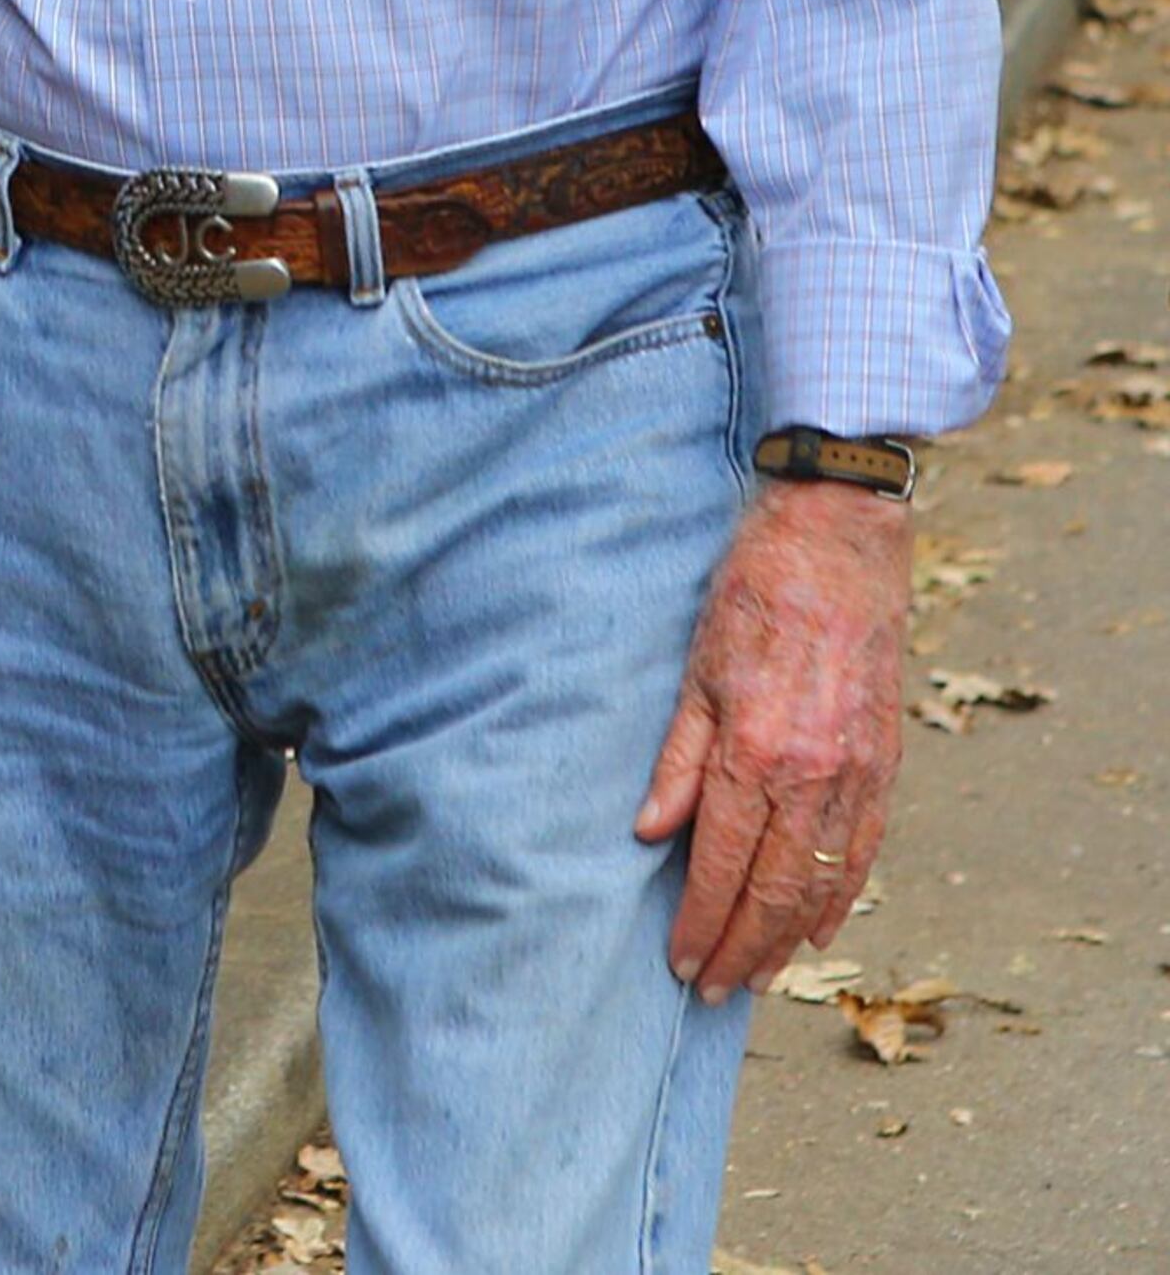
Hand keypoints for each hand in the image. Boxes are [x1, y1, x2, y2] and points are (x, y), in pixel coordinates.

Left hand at [634, 478, 911, 1001]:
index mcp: (755, 752)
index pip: (723, 864)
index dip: (702, 921)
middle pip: (775, 890)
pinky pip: (863, 849)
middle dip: (742, 947)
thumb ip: (675, 758)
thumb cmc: (752, 595)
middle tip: (713, 990)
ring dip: (791, 937)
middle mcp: (813, 774)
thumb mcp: (694, 669)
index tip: (680, 962)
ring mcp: (858, 773)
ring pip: (824, 881)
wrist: (839, 544)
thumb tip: (647, 833)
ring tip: (759, 973)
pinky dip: (841, 896)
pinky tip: (821, 927)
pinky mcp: (886, 762)